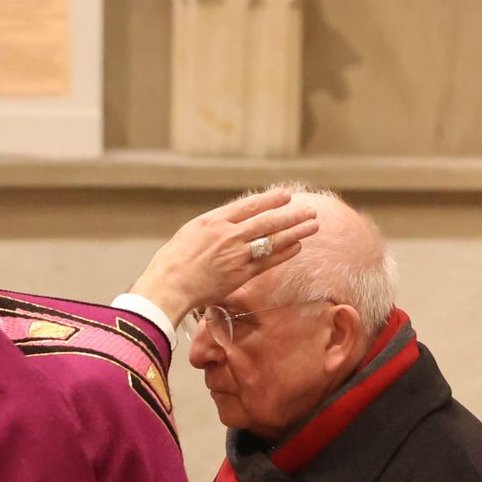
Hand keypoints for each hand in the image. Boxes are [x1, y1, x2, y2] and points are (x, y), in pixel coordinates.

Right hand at [129, 189, 318, 326]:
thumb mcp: (189, 233)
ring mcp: (236, 254)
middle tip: (309, 209)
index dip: (270, 200)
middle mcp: (228, 234)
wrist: (169, 286)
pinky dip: (284, 253)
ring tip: (313, 225)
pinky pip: (268, 261)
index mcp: (213, 220)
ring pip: (272, 239)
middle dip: (291, 214)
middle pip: (267, 220)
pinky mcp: (240, 274)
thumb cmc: (171, 262)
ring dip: (295, 231)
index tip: (285, 195)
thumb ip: (211, 227)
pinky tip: (298, 246)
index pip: (249, 206)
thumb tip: (227, 224)